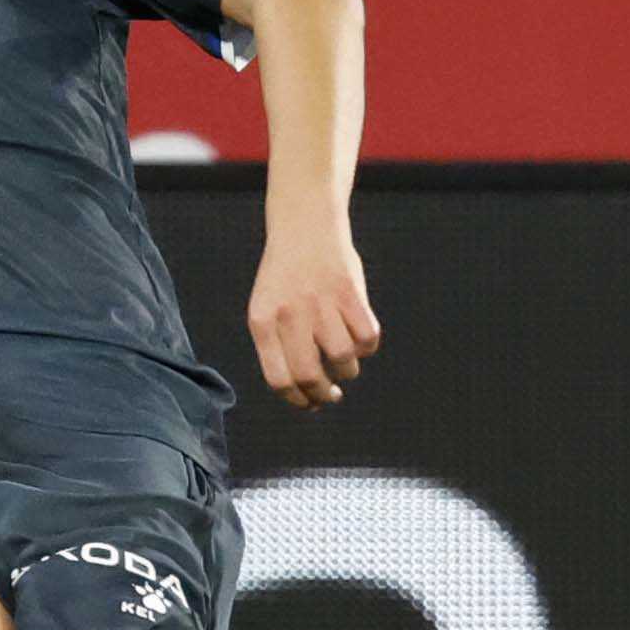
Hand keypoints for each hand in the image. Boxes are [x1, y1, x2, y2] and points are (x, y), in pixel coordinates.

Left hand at [250, 216, 383, 408]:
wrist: (304, 225)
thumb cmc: (286, 278)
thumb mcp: (268, 309)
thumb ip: (280, 349)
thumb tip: (308, 397)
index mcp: (262, 321)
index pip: (278, 379)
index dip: (299, 401)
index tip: (312, 404)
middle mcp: (289, 313)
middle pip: (310, 376)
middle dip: (324, 395)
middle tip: (332, 395)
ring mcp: (320, 302)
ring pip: (343, 360)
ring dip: (348, 371)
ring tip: (344, 362)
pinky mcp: (349, 292)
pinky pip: (367, 338)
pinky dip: (367, 347)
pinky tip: (359, 339)